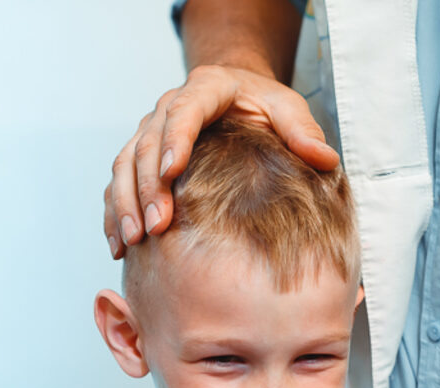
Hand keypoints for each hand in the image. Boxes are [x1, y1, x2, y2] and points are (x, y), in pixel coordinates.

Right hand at [103, 64, 338, 257]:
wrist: (237, 96)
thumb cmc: (263, 105)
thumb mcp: (288, 108)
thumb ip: (303, 131)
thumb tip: (325, 159)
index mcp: (205, 88)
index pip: (183, 111)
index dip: (174, 140)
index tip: (172, 173)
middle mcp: (169, 107)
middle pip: (146, 144)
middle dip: (148, 187)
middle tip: (155, 227)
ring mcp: (149, 131)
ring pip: (124, 164)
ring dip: (125, 203)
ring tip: (132, 240)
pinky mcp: (139, 155)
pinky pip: (118, 183)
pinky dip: (114, 213)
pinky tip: (119, 246)